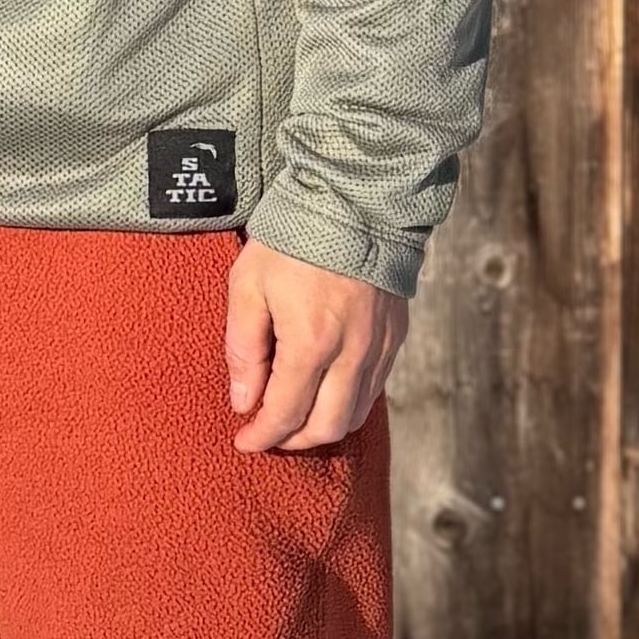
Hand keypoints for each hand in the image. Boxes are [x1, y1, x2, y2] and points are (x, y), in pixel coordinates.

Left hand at [224, 236, 405, 449]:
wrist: (354, 196)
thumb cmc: (294, 236)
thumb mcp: (249, 283)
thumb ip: (243, 347)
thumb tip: (243, 400)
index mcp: (311, 343)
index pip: (285, 414)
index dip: (261, 436)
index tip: (244, 442)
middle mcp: (352, 353)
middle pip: (326, 427)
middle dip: (293, 440)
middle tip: (270, 434)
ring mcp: (379, 346)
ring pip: (355, 413)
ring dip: (324, 425)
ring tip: (297, 416)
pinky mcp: (395, 334)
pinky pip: (374, 388)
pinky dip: (349, 402)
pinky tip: (328, 390)